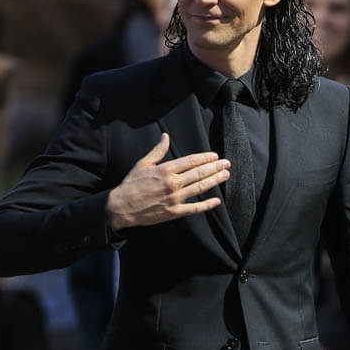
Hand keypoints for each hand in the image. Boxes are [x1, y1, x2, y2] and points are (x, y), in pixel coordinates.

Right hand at [107, 133, 229, 230]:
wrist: (122, 207)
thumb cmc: (131, 184)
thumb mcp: (143, 164)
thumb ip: (157, 151)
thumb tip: (165, 137)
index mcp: (165, 170)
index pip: (191, 161)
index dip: (205, 158)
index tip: (215, 156)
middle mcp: (173, 183)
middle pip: (199, 173)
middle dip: (215, 168)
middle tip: (227, 163)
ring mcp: (175, 199)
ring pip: (200, 188)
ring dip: (214, 181)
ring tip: (225, 175)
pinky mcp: (174, 213)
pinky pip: (194, 209)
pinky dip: (207, 205)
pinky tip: (217, 201)